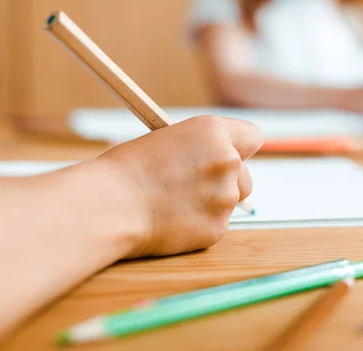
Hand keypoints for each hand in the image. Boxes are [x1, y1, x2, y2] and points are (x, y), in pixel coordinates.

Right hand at [97, 116, 263, 257]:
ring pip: (230, 202)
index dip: (239, 147)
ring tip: (174, 204)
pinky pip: (214, 225)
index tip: (227, 154)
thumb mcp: (163, 140)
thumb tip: (206, 158)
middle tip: (194, 185)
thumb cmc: (124, 170)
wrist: (110, 206)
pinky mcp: (216, 229)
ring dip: (211, 203)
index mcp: (213, 132)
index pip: (252, 136)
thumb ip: (196, 148)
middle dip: (226, 181)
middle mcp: (227, 162)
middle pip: (246, 175)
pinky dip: (198, 225)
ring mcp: (225, 198)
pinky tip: (170, 221)